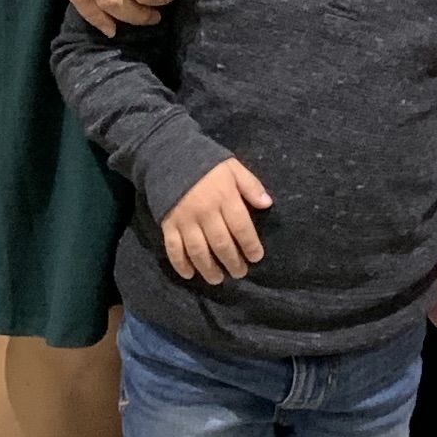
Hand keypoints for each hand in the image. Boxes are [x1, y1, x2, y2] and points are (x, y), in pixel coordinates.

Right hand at [162, 160, 269, 282]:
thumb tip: (267, 203)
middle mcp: (205, 212)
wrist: (170, 156)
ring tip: (218, 279)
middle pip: (221, 243)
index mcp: (224, 197)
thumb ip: (251, 185)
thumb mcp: (233, 168)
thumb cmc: (207, 165)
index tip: (256, 257)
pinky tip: (190, 274)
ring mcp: (185, 220)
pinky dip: (181, 264)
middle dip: (232, 262)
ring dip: (209, 268)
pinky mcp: (168, 225)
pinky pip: (173, 249)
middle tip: (240, 273)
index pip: (241, 226)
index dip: (250, 244)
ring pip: (198, 251)